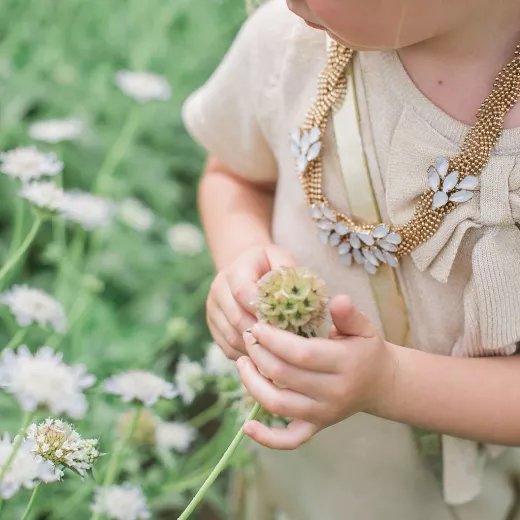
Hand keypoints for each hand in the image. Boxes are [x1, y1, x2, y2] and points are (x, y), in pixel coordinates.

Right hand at [207, 245, 296, 359]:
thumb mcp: (279, 258)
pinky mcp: (213, 326)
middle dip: (263, 333)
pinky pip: (228, 348)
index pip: (242, 292)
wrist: (243, 267)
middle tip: (287, 343)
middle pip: (236, 318)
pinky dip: (247, 355)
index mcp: (234, 271)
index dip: (263, 310)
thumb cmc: (267, 264)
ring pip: (232, 337)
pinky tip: (266, 355)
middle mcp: (218, 290)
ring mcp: (212, 310)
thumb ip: (288, 271)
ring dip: (256, 347)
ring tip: (279, 352)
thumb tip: (300, 295)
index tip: (285, 322)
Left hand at [237, 295, 397, 448]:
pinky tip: (247, 426)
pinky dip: (266, 437)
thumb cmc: (365, 350)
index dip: (275, 340)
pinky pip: (289, 440)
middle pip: (285, 376)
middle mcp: (334, 393)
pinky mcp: (316, 427)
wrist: (380, 384)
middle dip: (259, 355)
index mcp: (345, 364)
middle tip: (247, 337)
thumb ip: (349, 314)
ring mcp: (324, 414)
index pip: (302, 354)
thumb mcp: (364, 328)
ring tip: (241, 362)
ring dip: (252, 384)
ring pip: (279, 405)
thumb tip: (338, 299)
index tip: (258, 326)